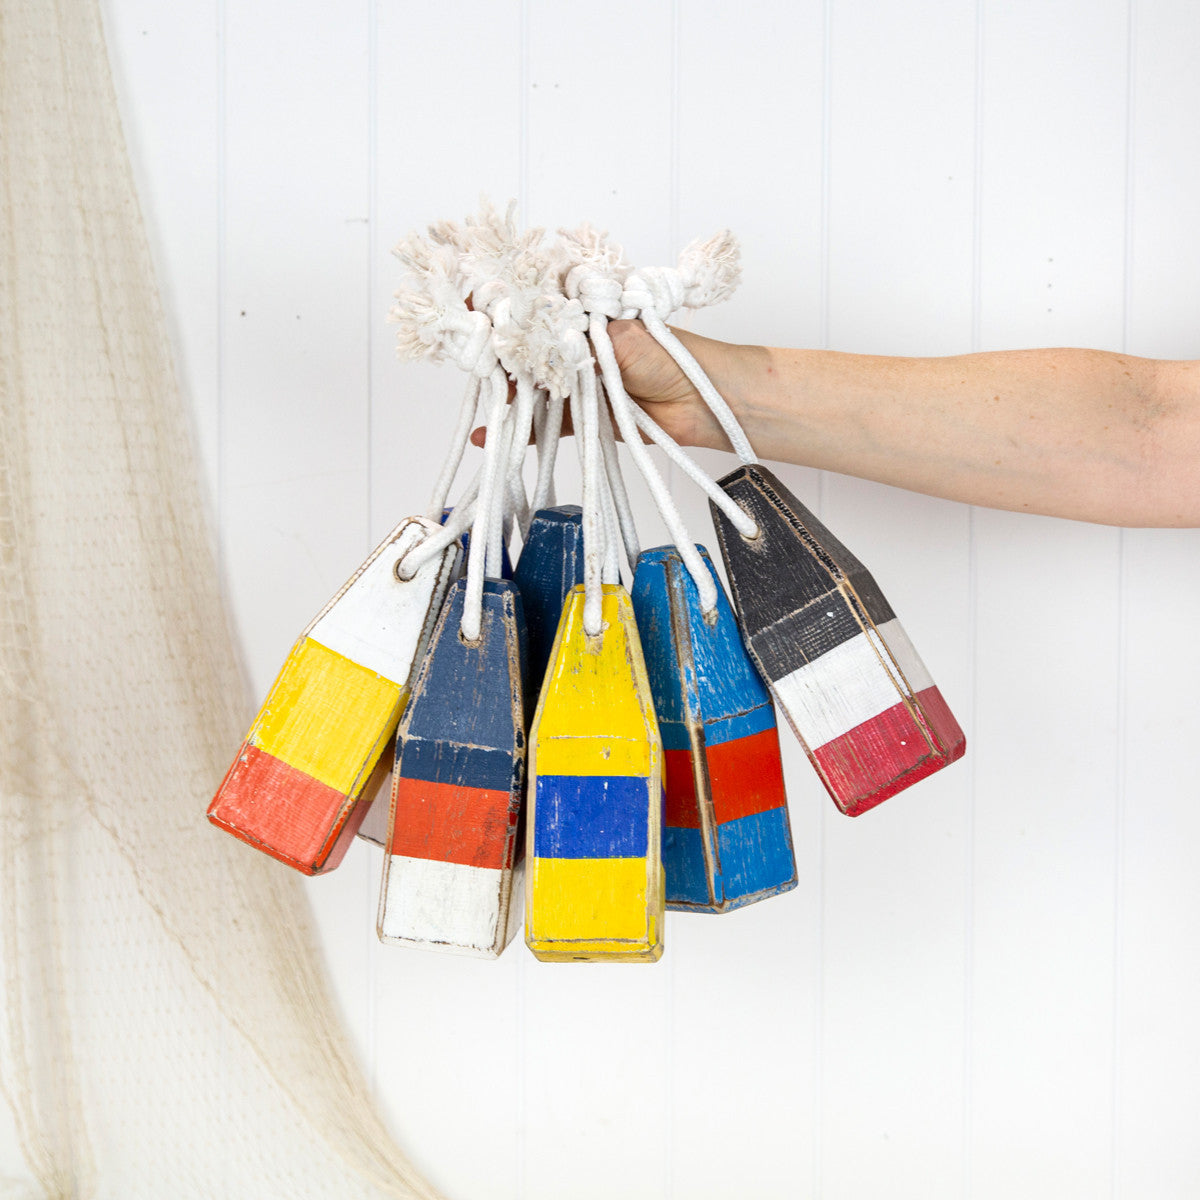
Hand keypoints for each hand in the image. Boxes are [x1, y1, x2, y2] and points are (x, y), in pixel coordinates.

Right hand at [469, 319, 739, 451]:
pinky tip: (491, 433)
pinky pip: (546, 421)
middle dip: (497, 353)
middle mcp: (576, 343)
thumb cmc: (672, 358)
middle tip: (469, 358)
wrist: (704, 402)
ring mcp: (579, 380)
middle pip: (526, 347)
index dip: (503, 306)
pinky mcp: (584, 414)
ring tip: (479, 396)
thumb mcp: (619, 338)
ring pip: (532, 385)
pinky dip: (522, 429)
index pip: (534, 304)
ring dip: (506, 393)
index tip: (470, 306)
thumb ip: (574, 340)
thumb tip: (530, 339)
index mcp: (585, 312)